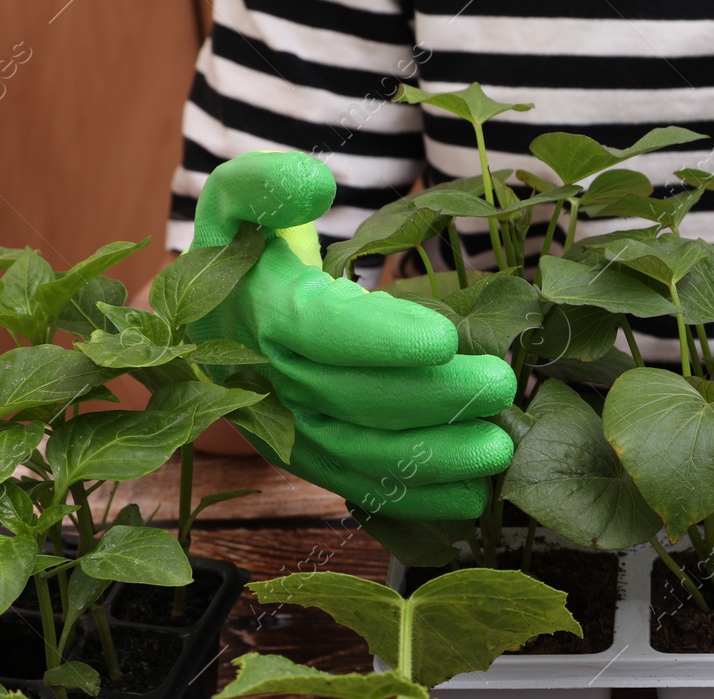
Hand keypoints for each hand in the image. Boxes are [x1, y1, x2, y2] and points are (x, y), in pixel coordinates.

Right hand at [188, 151, 515, 518]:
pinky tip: (471, 497)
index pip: (323, 334)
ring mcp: (291, 432)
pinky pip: (362, 489)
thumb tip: (316, 182)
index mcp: (262, 314)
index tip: (447, 338)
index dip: (384, 340)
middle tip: (502, 384)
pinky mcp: (310, 463)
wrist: (211, 320)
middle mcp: (273, 383)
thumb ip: (267, 184)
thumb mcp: (239, 204)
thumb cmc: (246, 255)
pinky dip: (418, 501)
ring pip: (364, 456)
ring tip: (499, 447)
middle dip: (436, 398)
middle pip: (358, 400)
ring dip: (437, 460)